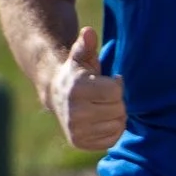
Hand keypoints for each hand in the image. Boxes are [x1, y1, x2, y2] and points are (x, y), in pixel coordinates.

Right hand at [49, 25, 125, 151]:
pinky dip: (112, 129)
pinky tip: (101, 120)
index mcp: (77, 89)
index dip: (116, 84)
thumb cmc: (76, 74)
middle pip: (119, 109)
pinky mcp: (80, 143)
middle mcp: (74, 113)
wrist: (56, 95)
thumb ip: (86, 45)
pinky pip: (112, 139)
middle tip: (104, 96)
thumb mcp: (80, 56)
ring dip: (116, 116)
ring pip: (118, 125)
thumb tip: (88, 32)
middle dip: (117, 101)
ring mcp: (76, 130)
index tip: (107, 80)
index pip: (116, 91)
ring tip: (102, 107)